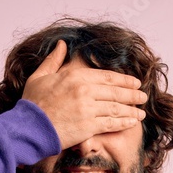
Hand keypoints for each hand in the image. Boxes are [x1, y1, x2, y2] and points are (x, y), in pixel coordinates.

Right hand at [20, 39, 147, 150]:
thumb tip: (61, 45)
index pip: (107, 76)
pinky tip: (132, 122)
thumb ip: (54, 60)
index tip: (134, 83)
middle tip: (143, 97)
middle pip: (116, 92)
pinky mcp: (89, 126)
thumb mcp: (40, 76)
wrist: (28, 128)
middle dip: (132, 94)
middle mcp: (85, 91)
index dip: (124, 80)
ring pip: (116, 108)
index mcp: (75, 76)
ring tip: (142, 112)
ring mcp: (88, 109)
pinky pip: (111, 123)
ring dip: (132, 110)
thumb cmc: (32, 104)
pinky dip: (124, 122)